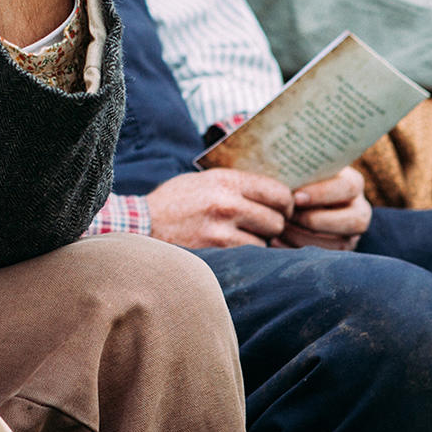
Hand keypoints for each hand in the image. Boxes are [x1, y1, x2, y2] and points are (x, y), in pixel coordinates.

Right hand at [145, 169, 293, 247]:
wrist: (145, 222)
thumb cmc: (177, 199)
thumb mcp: (205, 179)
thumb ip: (237, 184)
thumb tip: (273, 193)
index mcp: (226, 179)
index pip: (277, 191)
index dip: (286, 203)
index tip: (284, 209)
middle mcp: (227, 200)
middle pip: (278, 218)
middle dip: (277, 225)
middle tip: (269, 227)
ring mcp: (222, 226)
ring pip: (268, 239)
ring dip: (264, 241)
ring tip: (250, 236)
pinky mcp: (216, 247)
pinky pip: (251, 252)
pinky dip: (250, 252)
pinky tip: (238, 246)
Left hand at [275, 166, 370, 250]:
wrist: (290, 197)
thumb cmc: (292, 177)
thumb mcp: (297, 169)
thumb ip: (295, 170)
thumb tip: (281, 178)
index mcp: (352, 182)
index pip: (348, 187)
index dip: (322, 193)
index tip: (295, 197)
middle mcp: (359, 208)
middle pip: (356, 220)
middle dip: (317, 220)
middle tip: (288, 216)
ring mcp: (352, 233)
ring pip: (341, 243)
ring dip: (306, 238)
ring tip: (280, 228)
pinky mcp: (340, 250)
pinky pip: (326, 258)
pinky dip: (298, 250)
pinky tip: (277, 241)